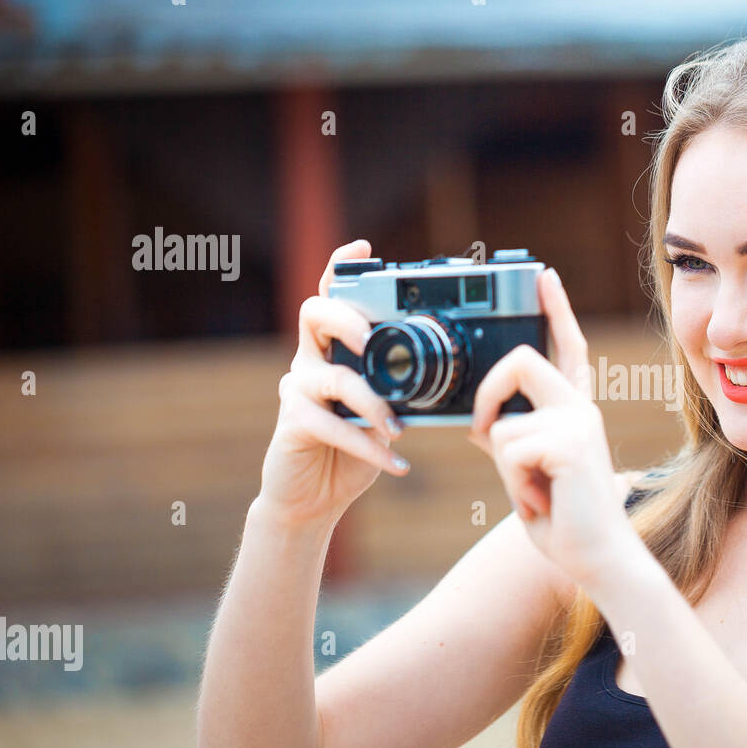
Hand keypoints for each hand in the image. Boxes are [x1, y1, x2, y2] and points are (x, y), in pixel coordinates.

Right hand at [259, 240, 410, 525]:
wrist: (314, 498)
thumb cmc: (355, 448)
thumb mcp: (387, 412)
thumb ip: (404, 389)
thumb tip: (452, 378)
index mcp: (334, 348)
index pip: (333, 298)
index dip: (342, 269)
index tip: (364, 248)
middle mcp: (311, 360)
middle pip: (314, 314)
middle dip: (347, 318)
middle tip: (373, 339)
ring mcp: (299, 390)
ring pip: (333, 377)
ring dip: (373, 403)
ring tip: (399, 429)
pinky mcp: (294, 424)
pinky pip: (334, 427)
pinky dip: (369, 447)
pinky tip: (398, 465)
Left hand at [469, 268, 639, 587]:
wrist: (598, 560)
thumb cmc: (564, 522)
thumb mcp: (528, 473)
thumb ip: (511, 440)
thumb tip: (481, 421)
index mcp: (574, 410)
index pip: (567, 348)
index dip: (555, 309)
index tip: (544, 276)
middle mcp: (581, 408)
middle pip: (521, 361)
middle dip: (488, 395)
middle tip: (483, 432)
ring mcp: (580, 423)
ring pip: (504, 426)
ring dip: (506, 471)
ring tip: (537, 494)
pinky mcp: (571, 444)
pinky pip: (511, 451)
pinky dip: (515, 485)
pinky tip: (544, 502)